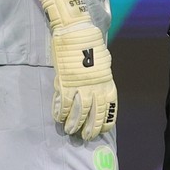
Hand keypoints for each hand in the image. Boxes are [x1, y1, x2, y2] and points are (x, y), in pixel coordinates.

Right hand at [41, 0, 117, 138]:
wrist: (77, 31)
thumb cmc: (90, 45)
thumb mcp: (103, 63)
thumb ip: (101, 78)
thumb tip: (100, 88)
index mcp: (106, 81)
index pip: (110, 106)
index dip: (106, 121)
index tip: (103, 131)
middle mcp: (96, 86)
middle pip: (95, 112)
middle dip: (91, 127)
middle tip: (85, 137)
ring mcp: (80, 84)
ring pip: (79, 111)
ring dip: (74, 123)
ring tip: (70, 131)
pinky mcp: (66, 81)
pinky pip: (64, 102)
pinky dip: (61, 111)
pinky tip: (59, 118)